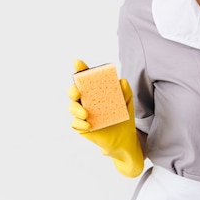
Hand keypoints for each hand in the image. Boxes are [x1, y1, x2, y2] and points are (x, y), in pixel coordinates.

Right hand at [68, 59, 143, 177]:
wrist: (124, 138)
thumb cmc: (124, 116)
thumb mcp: (128, 103)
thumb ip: (126, 92)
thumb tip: (122, 81)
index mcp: (96, 91)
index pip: (86, 78)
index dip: (80, 69)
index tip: (78, 62)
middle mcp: (87, 101)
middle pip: (73, 92)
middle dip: (72, 90)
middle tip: (78, 92)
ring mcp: (82, 114)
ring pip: (72, 107)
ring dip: (76, 109)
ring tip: (87, 114)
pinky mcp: (81, 127)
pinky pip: (75, 124)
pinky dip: (80, 124)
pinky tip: (89, 125)